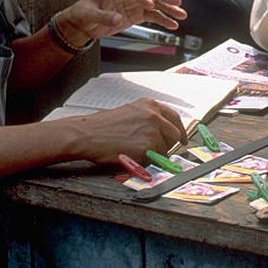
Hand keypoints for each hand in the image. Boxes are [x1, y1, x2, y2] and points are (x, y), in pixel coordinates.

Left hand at [57, 0, 186, 45]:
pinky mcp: (136, 14)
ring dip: (169, 10)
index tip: (149, 4)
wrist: (82, 24)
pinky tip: (172, 25)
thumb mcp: (89, 14)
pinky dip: (163, 20)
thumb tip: (118, 18)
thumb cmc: (82, 14)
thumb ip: (104, 16)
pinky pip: (153, 15)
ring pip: (155, 4)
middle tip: (177, 3)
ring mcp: (134, 4)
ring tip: (181, 15)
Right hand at [68, 98, 185, 164]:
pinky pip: (153, 160)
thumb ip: (149, 119)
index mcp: (151, 105)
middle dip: (167, 145)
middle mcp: (155, 116)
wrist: (86, 134)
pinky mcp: (146, 148)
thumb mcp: (131, 112)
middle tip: (155, 152)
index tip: (182, 139)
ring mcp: (152, 131)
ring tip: (133, 151)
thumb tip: (164, 132)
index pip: (175, 118)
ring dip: (153, 155)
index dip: (180, 131)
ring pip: (164, 150)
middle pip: (174, 135)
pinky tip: (129, 156)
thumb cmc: (104, 126)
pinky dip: (144, 162)